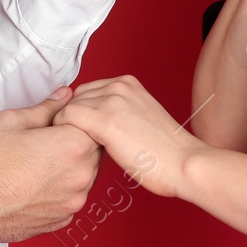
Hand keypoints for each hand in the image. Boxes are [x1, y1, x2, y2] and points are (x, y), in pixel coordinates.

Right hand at [0, 87, 102, 241]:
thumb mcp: (13, 121)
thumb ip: (47, 107)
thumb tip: (63, 97)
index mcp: (73, 146)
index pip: (92, 122)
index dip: (73, 118)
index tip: (57, 120)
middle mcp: (80, 175)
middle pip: (93, 148)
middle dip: (75, 141)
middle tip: (44, 141)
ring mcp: (73, 200)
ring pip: (86, 173)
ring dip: (70, 166)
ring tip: (38, 164)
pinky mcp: (63, 218)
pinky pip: (72, 196)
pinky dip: (61, 188)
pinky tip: (38, 183)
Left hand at [51, 75, 206, 199]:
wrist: (182, 163)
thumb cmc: (163, 151)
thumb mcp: (140, 117)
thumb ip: (118, 111)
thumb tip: (91, 120)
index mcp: (127, 83)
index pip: (86, 90)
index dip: (80, 112)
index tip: (81, 132)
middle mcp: (118, 85)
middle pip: (76, 97)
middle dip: (73, 119)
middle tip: (76, 143)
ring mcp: (112, 100)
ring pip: (69, 107)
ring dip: (67, 128)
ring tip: (76, 149)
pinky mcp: (105, 119)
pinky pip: (66, 118)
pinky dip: (63, 133)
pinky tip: (74, 150)